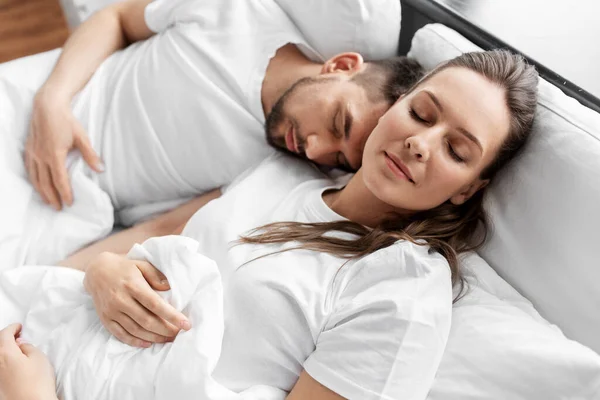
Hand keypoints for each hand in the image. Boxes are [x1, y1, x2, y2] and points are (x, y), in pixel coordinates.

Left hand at [0, 323, 57, 399]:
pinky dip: (3, 360)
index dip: (12, 328)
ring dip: (4, 350)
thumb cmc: (37, 382)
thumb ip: (28, 347)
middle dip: (6, 338)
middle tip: (17, 335)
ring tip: (16, 349)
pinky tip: (13, 362)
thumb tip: (21, 344)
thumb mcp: (39, 358)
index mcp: (5, 353)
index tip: (19, 326)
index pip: (4, 334)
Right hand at [25, 86, 103, 210]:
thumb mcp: (82, 137)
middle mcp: (41, 157)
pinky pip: (29, 170)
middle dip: (52, 197)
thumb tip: (101, 169)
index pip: (59, 180)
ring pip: (35, 178)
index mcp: (55, 155)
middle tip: (59, 208)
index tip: (69, 203)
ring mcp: (33, 153)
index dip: (64, 193)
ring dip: (42, 192)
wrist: (47, 106)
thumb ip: (90, 155)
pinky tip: (37, 185)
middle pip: (45, 183)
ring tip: (48, 202)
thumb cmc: (66, 121)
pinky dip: (33, 181)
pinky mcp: (28, 149)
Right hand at [83, 252, 190, 346]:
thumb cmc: (124, 267)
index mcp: (132, 285)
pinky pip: (121, 335)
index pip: (155, 304)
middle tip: (179, 334)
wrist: (96, 271)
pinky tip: (148, 343)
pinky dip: (135, 341)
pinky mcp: (105, 319)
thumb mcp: (141, 265)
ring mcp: (112, 311)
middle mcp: (121, 300)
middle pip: (147, 320)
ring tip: (168, 339)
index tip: (186, 324)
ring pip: (135, 330)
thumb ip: (156, 275)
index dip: (172, 316)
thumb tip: (170, 288)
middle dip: (166, 330)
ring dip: (154, 337)